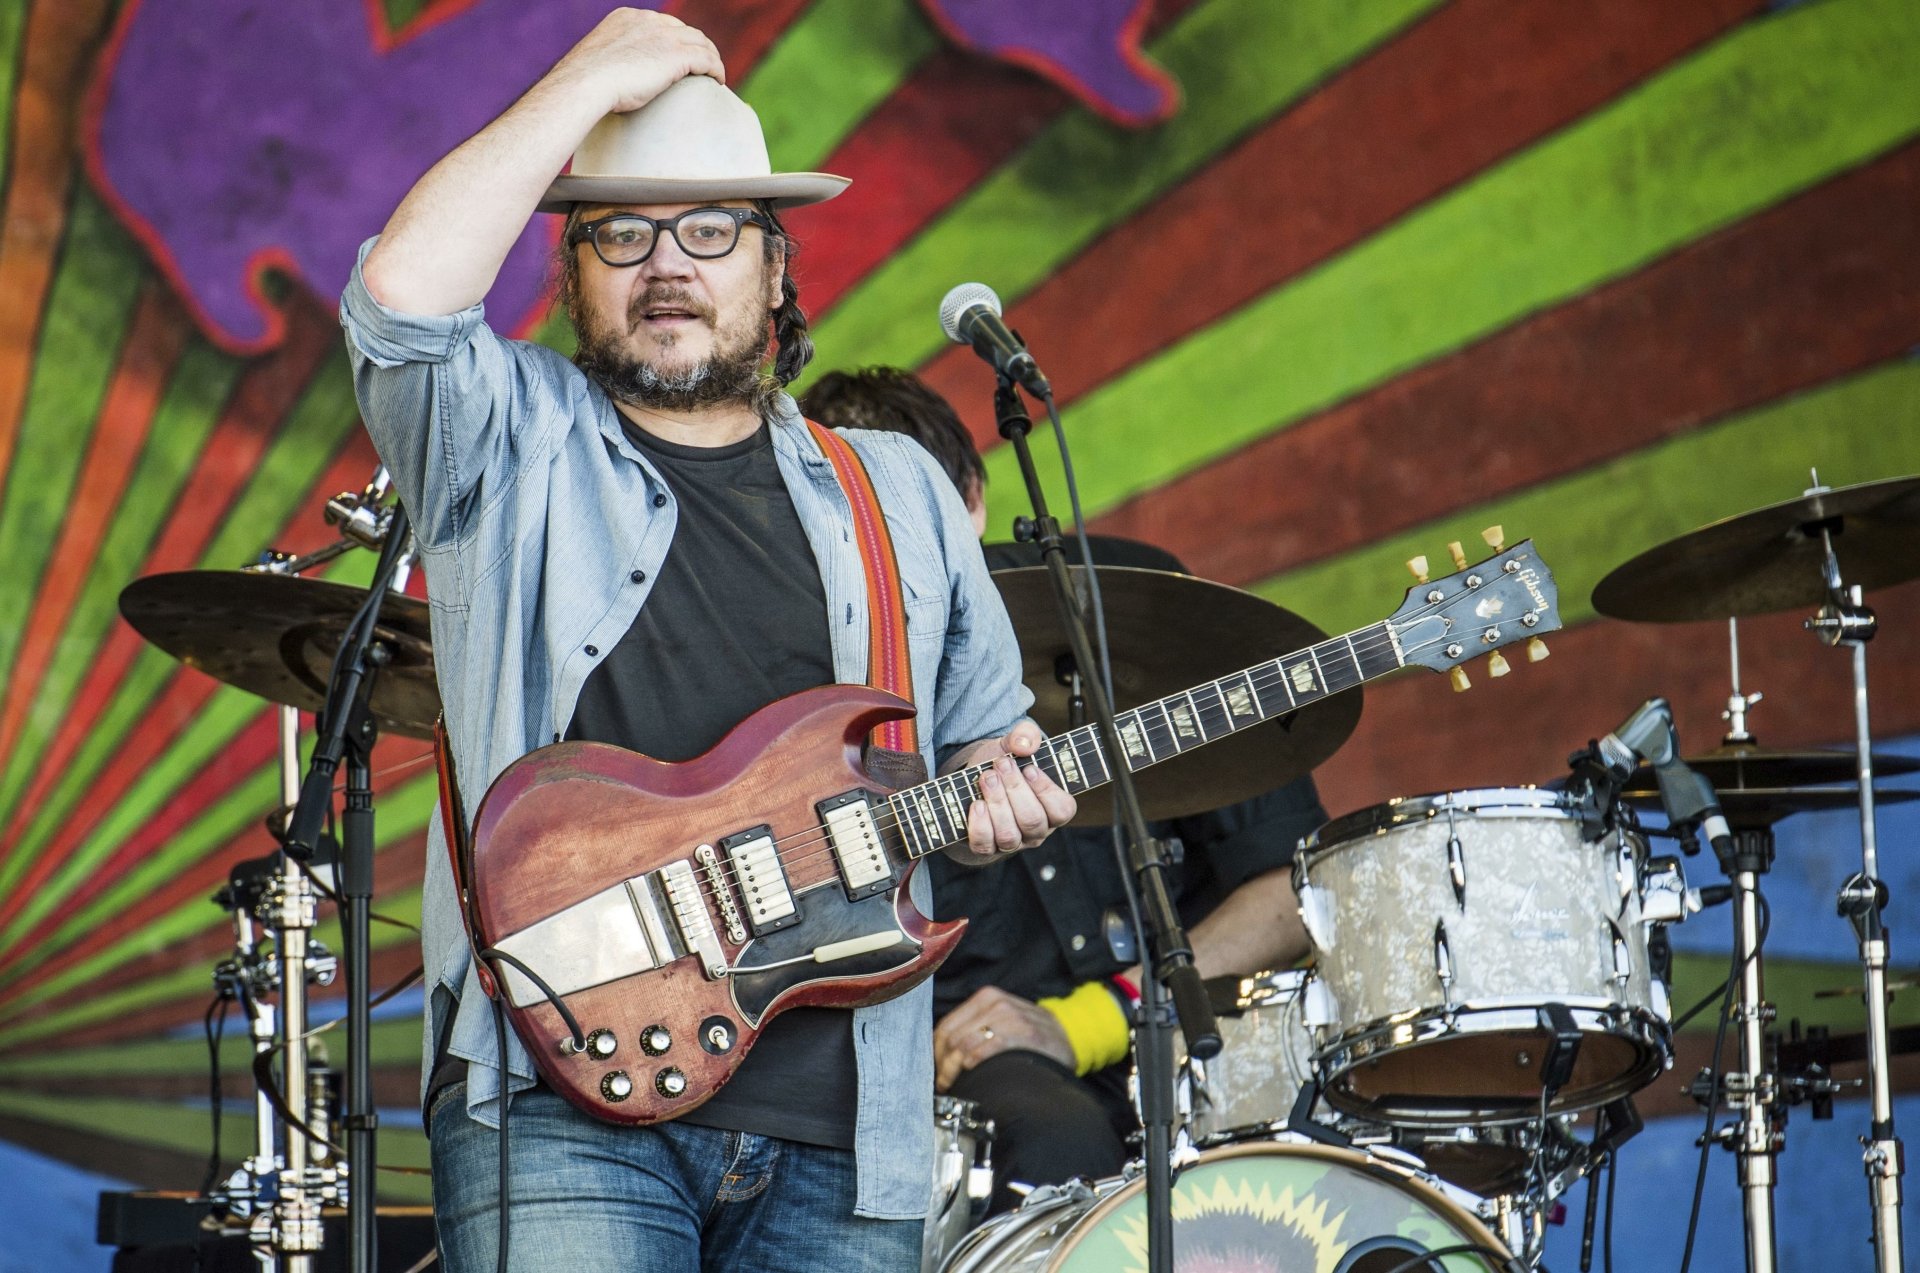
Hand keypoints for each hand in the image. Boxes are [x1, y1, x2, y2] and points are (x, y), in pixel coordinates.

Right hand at [553, 8, 726, 114]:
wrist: (584, 84)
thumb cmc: (584, 83)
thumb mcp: (597, 63)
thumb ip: (610, 63)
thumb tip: (608, 80)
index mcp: (627, 17)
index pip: (662, 24)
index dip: (675, 40)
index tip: (680, 57)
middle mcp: (648, 20)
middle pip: (684, 30)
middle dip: (695, 46)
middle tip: (702, 66)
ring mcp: (664, 35)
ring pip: (701, 42)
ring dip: (711, 57)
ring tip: (715, 74)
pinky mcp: (677, 55)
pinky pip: (707, 58)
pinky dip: (716, 68)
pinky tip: (719, 81)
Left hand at [934, 986, 1073, 1091]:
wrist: (1071, 1037)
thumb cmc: (1031, 1035)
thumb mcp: (1002, 1021)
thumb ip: (975, 1027)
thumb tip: (941, 1051)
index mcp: (987, 997)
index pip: (947, 1025)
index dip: (935, 1052)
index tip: (936, 1071)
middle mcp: (996, 1003)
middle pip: (952, 1037)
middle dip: (942, 1064)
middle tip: (943, 1083)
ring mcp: (1010, 1017)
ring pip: (964, 1044)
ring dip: (953, 1069)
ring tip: (954, 1084)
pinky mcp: (1024, 1033)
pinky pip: (986, 1048)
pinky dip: (973, 1063)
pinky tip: (972, 1072)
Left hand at [953, 722, 1075, 860]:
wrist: (976, 779)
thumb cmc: (1003, 763)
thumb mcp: (1014, 743)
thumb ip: (1025, 736)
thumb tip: (1024, 745)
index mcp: (1053, 808)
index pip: (1062, 810)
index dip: (1046, 790)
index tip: (1029, 768)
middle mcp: (1037, 830)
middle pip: (1033, 821)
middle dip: (1015, 790)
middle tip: (1001, 764)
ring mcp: (1013, 842)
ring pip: (1010, 835)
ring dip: (997, 804)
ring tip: (986, 778)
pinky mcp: (988, 847)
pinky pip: (985, 846)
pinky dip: (979, 825)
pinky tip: (976, 804)